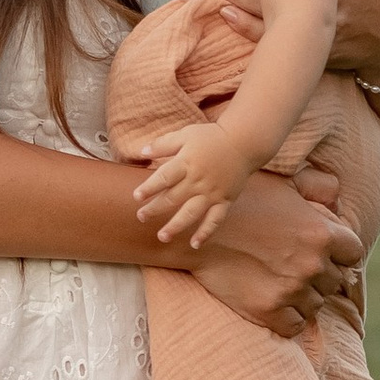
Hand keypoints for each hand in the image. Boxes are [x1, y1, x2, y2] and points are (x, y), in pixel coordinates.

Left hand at [133, 127, 242, 247]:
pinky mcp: (224, 200)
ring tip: (162, 237)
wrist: (243, 142)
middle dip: (155, 209)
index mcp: (186, 162)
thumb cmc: (211, 137)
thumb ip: (163, 144)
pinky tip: (194, 244)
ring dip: (176, 226)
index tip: (136, 197)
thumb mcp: (185, 134)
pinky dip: (206, 233)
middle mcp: (198, 180)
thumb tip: (141, 152)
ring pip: (191, 213)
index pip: (164, 177)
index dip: (149, 187)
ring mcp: (212, 192)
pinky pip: (215, 220)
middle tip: (141, 217)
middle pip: (173, 198)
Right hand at [185, 165, 359, 335]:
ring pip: (315, 304)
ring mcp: (291, 289)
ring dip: (303, 297)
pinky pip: (294, 325)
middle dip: (319, 274)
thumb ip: (318, 188)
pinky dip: (288, 318)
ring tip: (281, 283)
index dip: (340, 253)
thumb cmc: (240, 200)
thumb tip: (337, 198)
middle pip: (334, 281)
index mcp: (321, 233)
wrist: (195, 229)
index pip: (353, 253)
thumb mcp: (284, 184)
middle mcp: (312, 264)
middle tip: (293, 266)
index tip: (324, 253)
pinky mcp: (268, 310)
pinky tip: (275, 303)